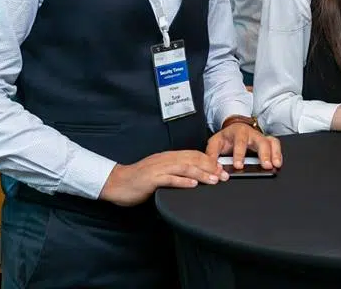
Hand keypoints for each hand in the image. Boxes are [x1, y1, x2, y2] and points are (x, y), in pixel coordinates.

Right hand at [99, 150, 223, 206]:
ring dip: (201, 174)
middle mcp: (166, 159)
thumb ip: (174, 171)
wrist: (117, 182)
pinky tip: (193, 185)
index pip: (193, 155)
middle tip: (224, 176)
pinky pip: (170, 179)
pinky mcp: (152, 179)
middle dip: (210, 167)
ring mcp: (159, 169)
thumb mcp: (159, 171)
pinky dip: (183, 182)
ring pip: (185, 168)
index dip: (209, 161)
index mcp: (168, 157)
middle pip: (193, 160)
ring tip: (214, 180)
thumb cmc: (138, 179)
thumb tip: (192, 175)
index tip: (221, 169)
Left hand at [206, 122, 281, 171]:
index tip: (238, 165)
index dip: (239, 154)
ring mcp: (260, 137)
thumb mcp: (215, 143)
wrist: (233, 130)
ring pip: (270, 142)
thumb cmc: (225, 138)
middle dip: (264, 153)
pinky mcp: (267, 141)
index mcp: (237, 132)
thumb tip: (214, 168)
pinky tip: (278, 163)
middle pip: (260, 141)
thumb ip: (212, 155)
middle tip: (265, 165)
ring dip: (274, 154)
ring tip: (275, 165)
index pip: (239, 141)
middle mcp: (251, 133)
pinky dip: (278, 154)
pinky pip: (275, 145)